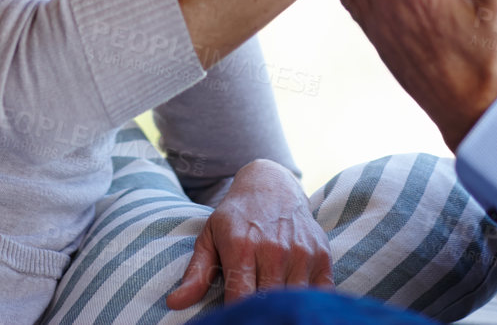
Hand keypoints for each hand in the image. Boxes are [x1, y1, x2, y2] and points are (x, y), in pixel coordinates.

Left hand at [165, 158, 332, 308]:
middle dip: (260, 313)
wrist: (273, 185)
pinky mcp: (322, 255)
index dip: (236, 314)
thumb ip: (195, 273)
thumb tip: (174, 303)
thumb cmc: (237, 217)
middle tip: (253, 314)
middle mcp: (274, 250)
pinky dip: (309, 301)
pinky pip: (321, 293)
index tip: (234, 318)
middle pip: (269, 302)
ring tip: (272, 307)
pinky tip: (294, 300)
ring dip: (284, 307)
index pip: (240, 299)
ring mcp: (301, 252)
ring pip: (295, 299)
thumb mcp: (210, 237)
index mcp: (241, 247)